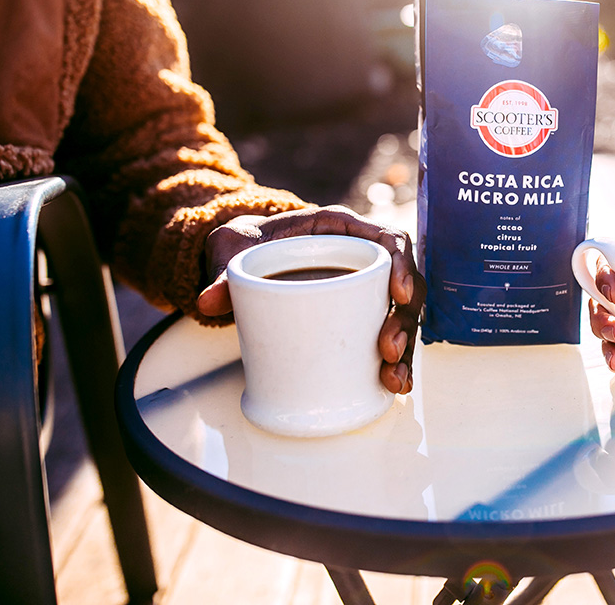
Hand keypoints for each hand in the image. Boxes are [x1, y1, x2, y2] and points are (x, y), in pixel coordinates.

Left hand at [197, 206, 425, 393]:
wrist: (243, 260)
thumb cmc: (247, 245)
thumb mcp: (233, 248)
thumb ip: (224, 271)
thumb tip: (209, 301)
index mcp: (342, 230)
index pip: (389, 239)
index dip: (402, 264)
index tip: (399, 293)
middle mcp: (362, 258)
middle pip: (404, 284)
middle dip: (404, 319)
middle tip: (387, 349)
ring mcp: (365, 289)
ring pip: (403, 314)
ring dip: (405, 346)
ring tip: (393, 377)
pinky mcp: (360, 316)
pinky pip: (388, 334)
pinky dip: (396, 360)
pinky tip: (395, 384)